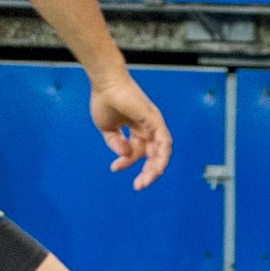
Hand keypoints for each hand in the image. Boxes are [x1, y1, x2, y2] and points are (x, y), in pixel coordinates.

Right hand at [89, 75, 171, 190]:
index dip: (126, 163)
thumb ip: (115, 143)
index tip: (114, 168)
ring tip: (146, 181)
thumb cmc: (104, 100)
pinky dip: (162, 156)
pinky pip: (164, 142)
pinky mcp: (155, 120)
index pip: (136, 151)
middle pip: (153, 155)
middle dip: (147, 172)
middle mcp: (148, 128)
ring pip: (161, 152)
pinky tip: (156, 168)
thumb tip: (125, 156)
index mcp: (137, 129)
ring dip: (155, 169)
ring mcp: (153, 124)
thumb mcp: (107, 129)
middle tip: (139, 186)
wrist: (105, 84)